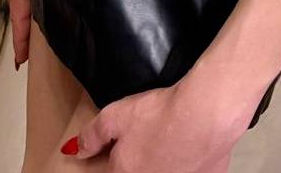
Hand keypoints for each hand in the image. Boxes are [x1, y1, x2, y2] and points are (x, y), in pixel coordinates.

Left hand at [64, 62, 257, 169]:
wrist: (206, 112)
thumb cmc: (160, 115)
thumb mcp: (115, 116)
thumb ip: (92, 135)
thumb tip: (74, 150)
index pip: (113, 170)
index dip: (117, 155)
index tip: (128, 142)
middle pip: (142, 170)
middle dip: (143, 158)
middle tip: (151, 135)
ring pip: (170, 169)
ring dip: (167, 160)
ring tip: (172, 135)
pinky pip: (196, 168)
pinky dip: (194, 159)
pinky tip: (196, 141)